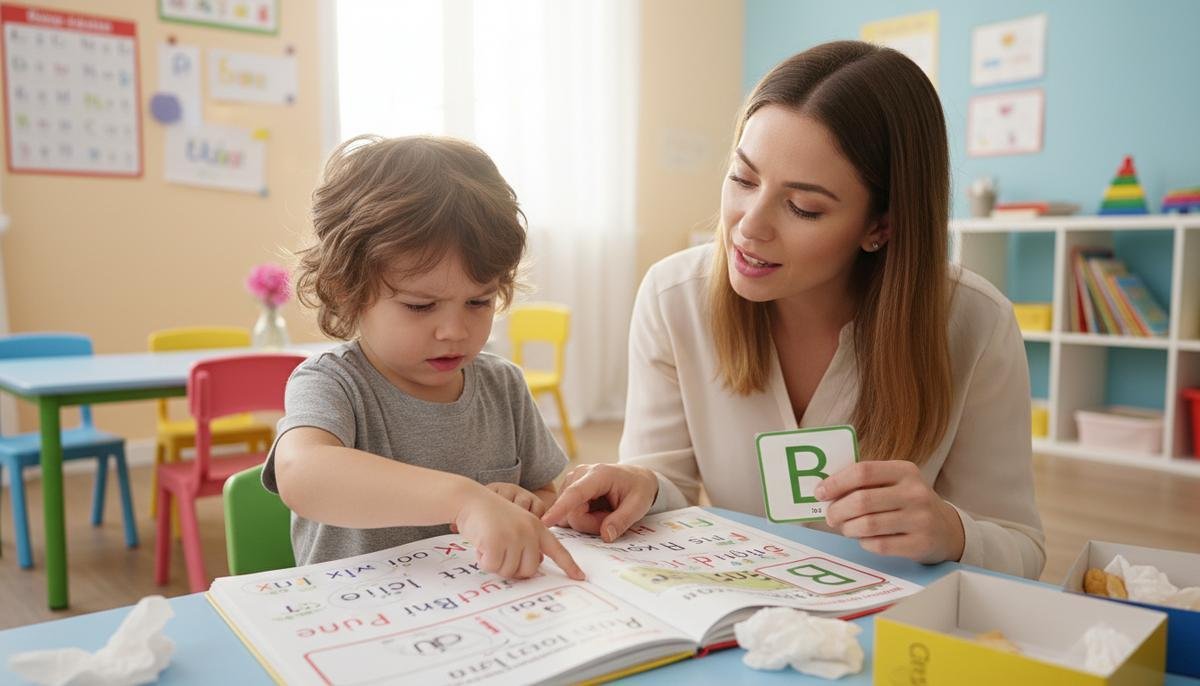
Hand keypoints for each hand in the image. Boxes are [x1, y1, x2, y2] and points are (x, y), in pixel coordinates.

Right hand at [453, 484, 584, 580]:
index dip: (569, 565)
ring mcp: (514, 536)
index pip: (558, 550)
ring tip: (489, 543)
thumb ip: (528, 542)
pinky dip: (483, 560)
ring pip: (508, 571)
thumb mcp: (517, 525)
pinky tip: (481, 543)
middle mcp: (530, 532)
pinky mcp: (497, 541)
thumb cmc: (490, 516)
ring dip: (495, 563)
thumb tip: (536, 564)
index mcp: (537, 528)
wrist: (471, 499)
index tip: (580, 578)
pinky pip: (491, 566)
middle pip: (528, 571)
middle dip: (512, 568)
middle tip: (500, 552)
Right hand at [540, 463, 658, 542]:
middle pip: (573, 513)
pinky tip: (595, 510)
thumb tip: (605, 536)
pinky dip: (583, 518)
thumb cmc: (638, 489)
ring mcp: (571, 481)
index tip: (545, 521)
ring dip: (588, 521)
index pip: (575, 493)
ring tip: (605, 512)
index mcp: (598, 474)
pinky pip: (568, 514)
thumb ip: (622, 521)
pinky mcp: (568, 490)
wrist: (636, 478)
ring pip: (569, 516)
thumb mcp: (639, 505)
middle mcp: (579, 474)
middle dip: (592, 523)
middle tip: (611, 517)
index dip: (560, 508)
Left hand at [816, 460, 964, 563]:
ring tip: (845, 528)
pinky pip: (879, 545)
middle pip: (862, 500)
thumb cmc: (908, 502)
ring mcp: (920, 519)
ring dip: (848, 528)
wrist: (946, 529)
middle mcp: (915, 493)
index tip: (820, 493)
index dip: (836, 482)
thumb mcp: (894, 483)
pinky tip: (865, 539)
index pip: (863, 471)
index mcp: (905, 470)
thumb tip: (824, 490)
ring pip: (868, 525)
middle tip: (830, 516)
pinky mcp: (920, 544)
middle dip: (837, 510)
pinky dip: (864, 542)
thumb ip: (864, 482)